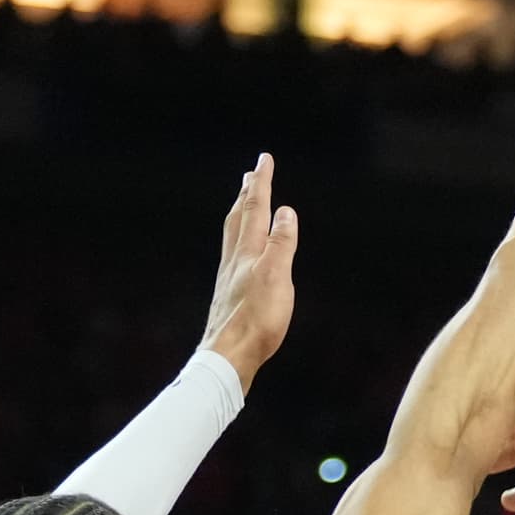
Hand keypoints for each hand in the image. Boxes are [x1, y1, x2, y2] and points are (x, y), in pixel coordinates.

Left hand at [200, 154, 300, 388]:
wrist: (228, 354)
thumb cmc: (255, 319)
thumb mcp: (277, 277)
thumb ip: (282, 243)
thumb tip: (285, 213)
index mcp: (248, 250)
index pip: (255, 208)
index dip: (261, 183)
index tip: (264, 160)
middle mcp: (234, 258)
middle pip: (239, 217)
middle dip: (247, 193)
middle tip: (251, 175)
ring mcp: (229, 276)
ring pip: (233, 235)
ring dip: (239, 214)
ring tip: (242, 203)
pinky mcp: (229, 293)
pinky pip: (233, 254)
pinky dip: (238, 240)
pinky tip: (239, 250)